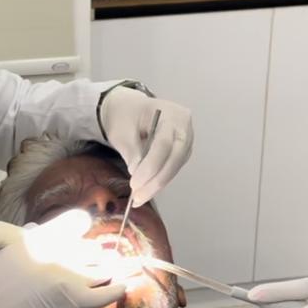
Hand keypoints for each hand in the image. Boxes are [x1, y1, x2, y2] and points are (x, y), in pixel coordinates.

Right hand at [0, 211, 126, 307]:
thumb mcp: (7, 248)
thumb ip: (33, 238)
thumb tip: (46, 232)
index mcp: (38, 235)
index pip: (76, 222)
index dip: (82, 230)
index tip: (82, 237)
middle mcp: (56, 250)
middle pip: (91, 248)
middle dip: (93, 256)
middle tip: (91, 264)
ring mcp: (66, 274)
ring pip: (101, 268)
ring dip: (108, 271)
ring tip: (115, 273)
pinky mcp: (71, 299)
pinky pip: (105, 293)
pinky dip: (117, 289)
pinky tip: (124, 286)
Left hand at [100, 87, 193, 204]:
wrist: (131, 110)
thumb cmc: (126, 116)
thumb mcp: (122, 131)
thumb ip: (131, 151)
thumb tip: (137, 174)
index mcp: (170, 113)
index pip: (164, 143)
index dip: (151, 166)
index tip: (135, 183)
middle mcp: (184, 126)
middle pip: (175, 157)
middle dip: (156, 180)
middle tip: (138, 197)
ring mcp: (186, 139)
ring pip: (175, 166)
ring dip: (157, 184)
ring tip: (139, 197)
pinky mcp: (182, 151)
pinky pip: (173, 168)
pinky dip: (159, 180)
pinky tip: (146, 190)